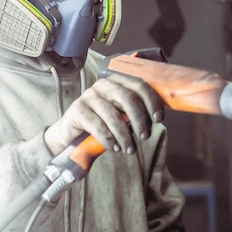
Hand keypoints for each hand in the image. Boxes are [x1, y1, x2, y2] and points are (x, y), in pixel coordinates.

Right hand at [44, 73, 163, 155]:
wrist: (73, 133)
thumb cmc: (103, 123)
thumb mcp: (122, 115)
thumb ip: (136, 112)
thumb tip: (156, 117)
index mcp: (118, 82)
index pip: (140, 86)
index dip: (152, 102)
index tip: (158, 118)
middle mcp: (103, 85)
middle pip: (128, 99)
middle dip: (140, 120)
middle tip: (145, 137)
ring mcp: (89, 96)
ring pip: (113, 116)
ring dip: (125, 136)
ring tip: (130, 149)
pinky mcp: (77, 109)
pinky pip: (97, 126)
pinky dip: (109, 139)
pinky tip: (115, 148)